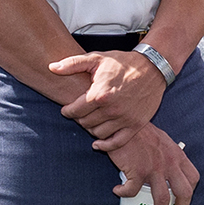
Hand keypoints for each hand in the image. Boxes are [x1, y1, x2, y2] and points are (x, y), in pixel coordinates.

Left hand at [49, 47, 165, 142]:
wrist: (152, 67)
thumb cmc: (124, 63)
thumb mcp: (97, 58)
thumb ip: (72, 63)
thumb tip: (51, 67)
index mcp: (100, 94)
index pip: (74, 111)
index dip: (68, 111)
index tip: (68, 109)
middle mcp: (112, 109)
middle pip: (85, 123)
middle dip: (80, 118)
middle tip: (81, 113)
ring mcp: (125, 118)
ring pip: (98, 133)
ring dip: (91, 129)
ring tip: (91, 121)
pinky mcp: (135, 125)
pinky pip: (116, 142)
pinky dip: (105, 145)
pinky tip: (98, 143)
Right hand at [105, 122, 200, 204]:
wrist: (123, 121)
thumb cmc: (140, 131)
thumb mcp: (162, 140)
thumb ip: (167, 154)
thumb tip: (166, 169)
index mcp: (177, 155)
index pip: (193, 178)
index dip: (191, 193)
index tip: (184, 202)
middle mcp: (170, 163)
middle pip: (184, 193)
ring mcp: (155, 168)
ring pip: (162, 199)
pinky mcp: (137, 171)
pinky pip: (131, 190)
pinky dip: (124, 193)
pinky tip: (118, 191)